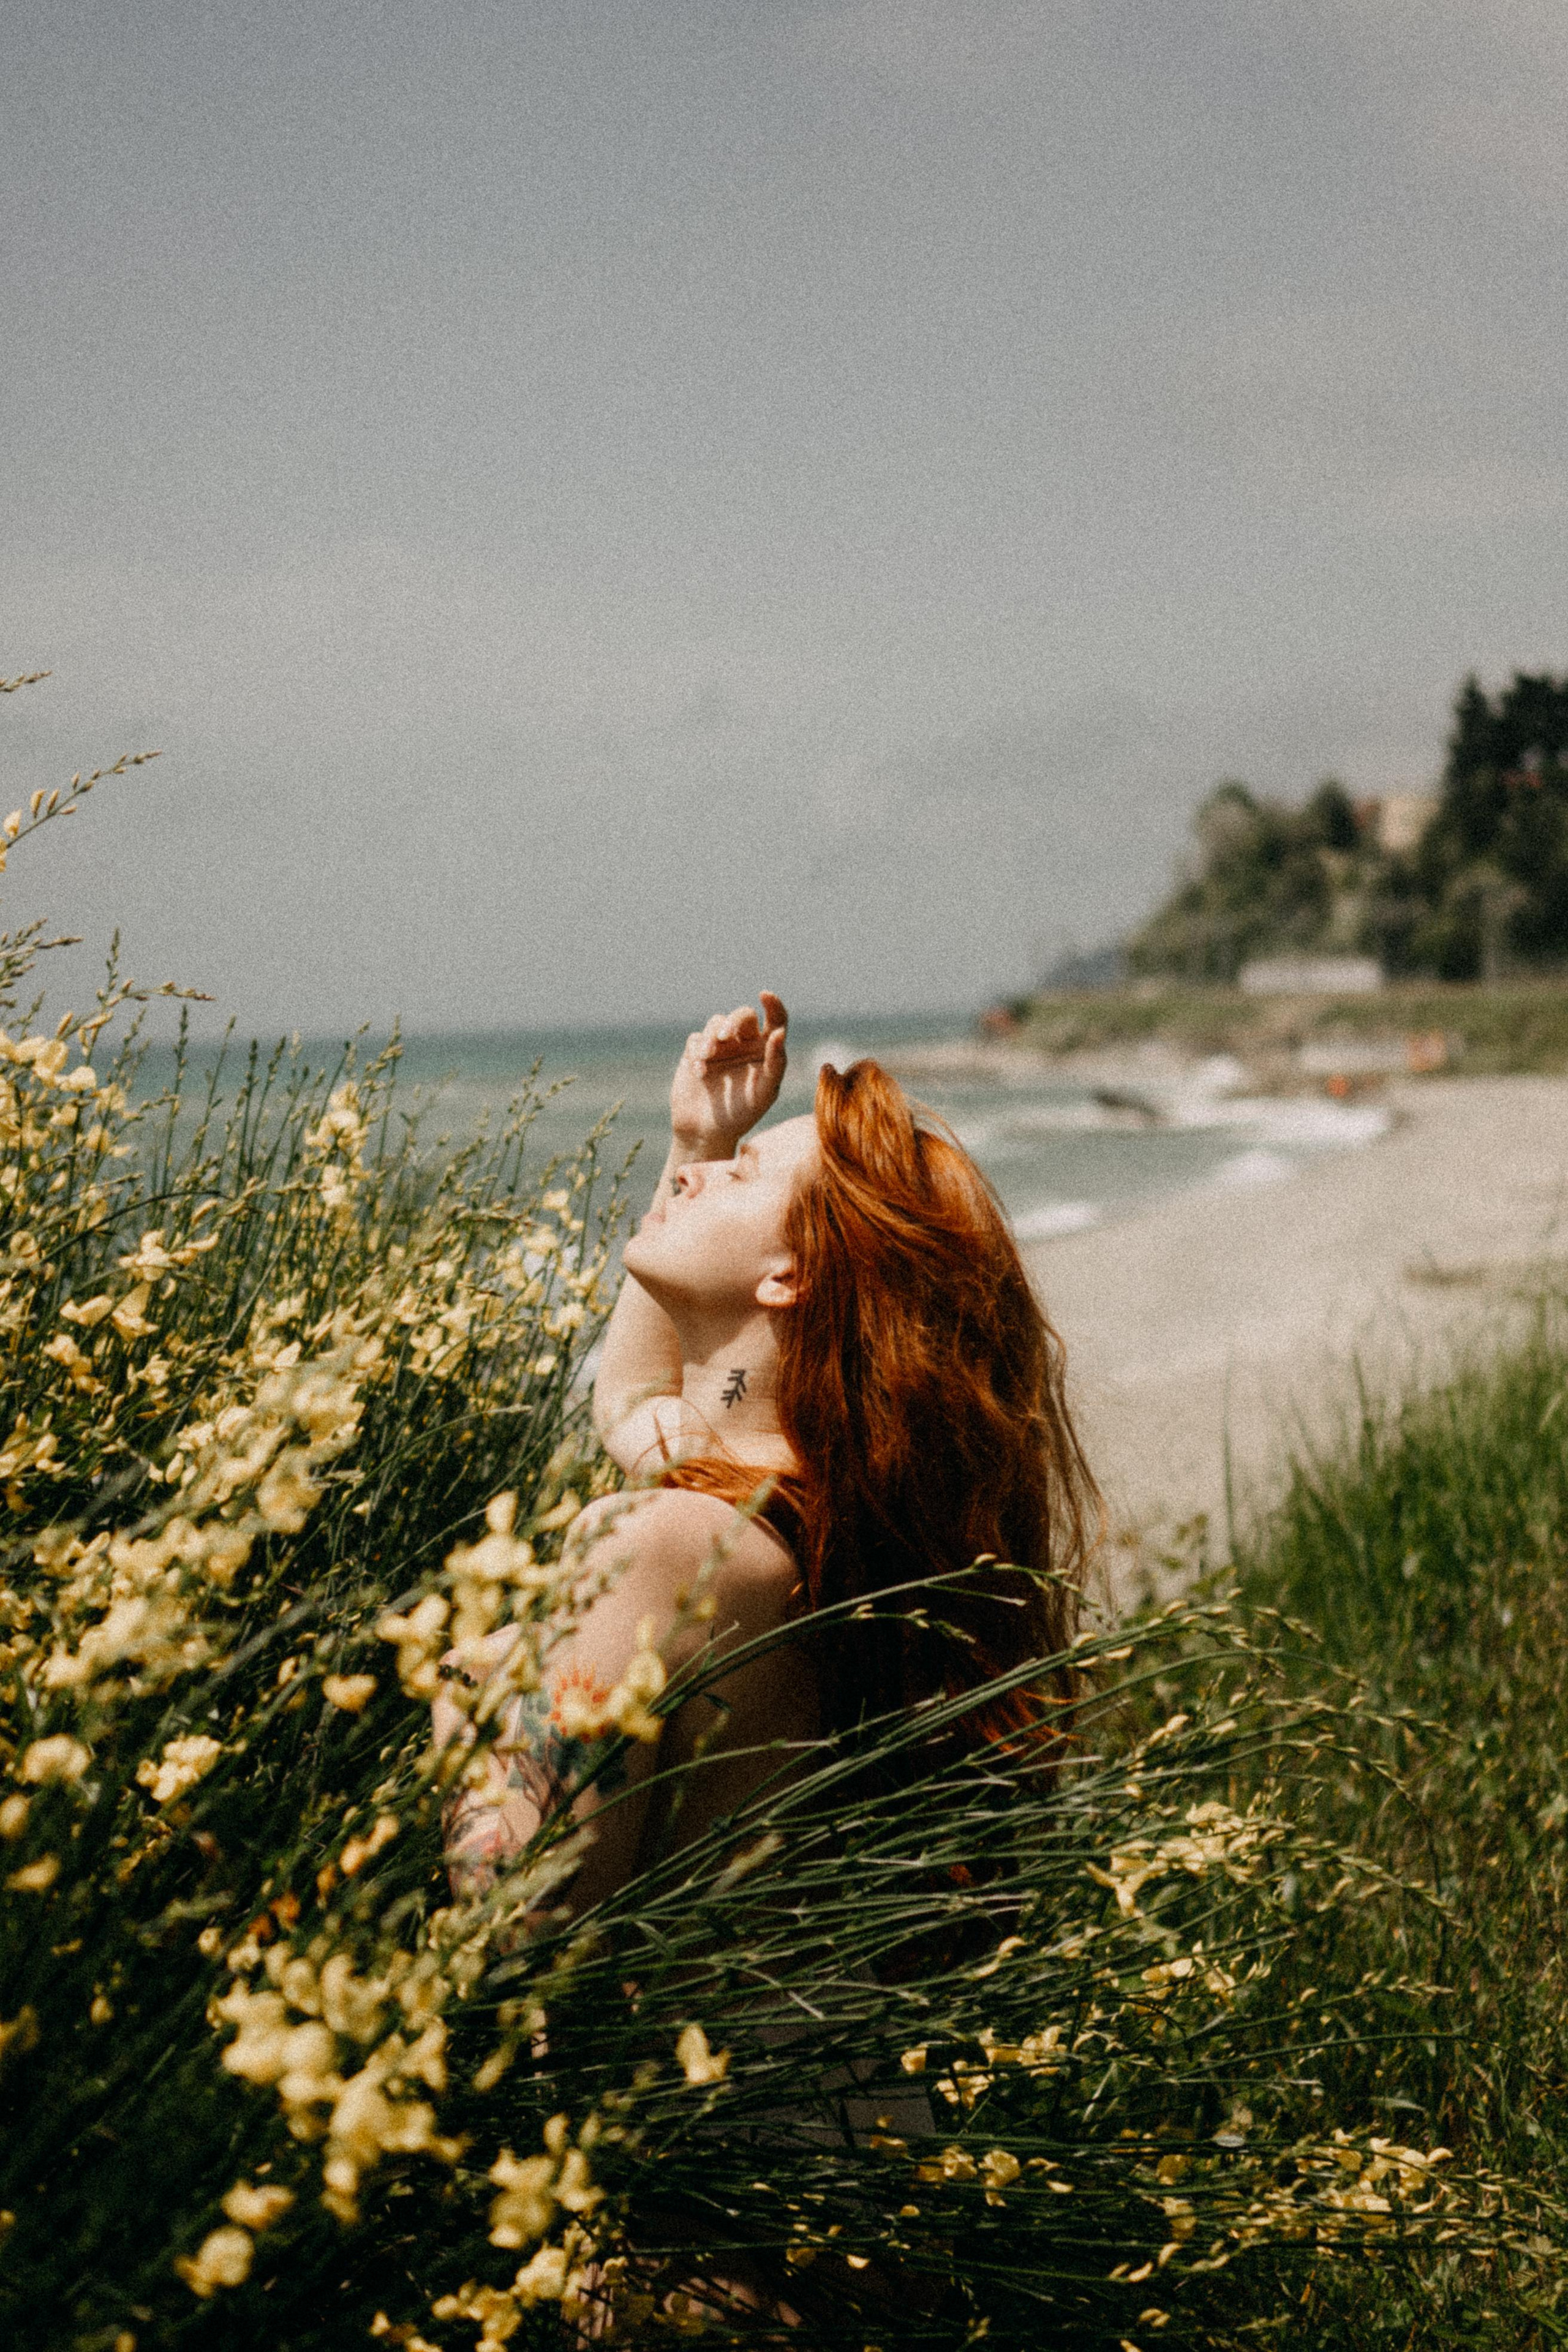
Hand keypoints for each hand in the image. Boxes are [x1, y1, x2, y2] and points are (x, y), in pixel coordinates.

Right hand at [670, 992, 787, 1156]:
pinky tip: (700, 1072)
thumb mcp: (764, 1092)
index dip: (773, 1004)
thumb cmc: (741, 1113)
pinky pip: (696, 1039)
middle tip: (725, 1036)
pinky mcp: (696, 1051)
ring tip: (706, 1056)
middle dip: (734, 1022)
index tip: (765, 995)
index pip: (776, 1019)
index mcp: (766, 1050)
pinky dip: (697, 1052)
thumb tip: (779, 1034)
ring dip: (711, 1036)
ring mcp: (719, 1046)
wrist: (705, 1131)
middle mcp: (744, 1043)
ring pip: (717, 1022)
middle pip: (743, 1016)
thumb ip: (776, 1063)